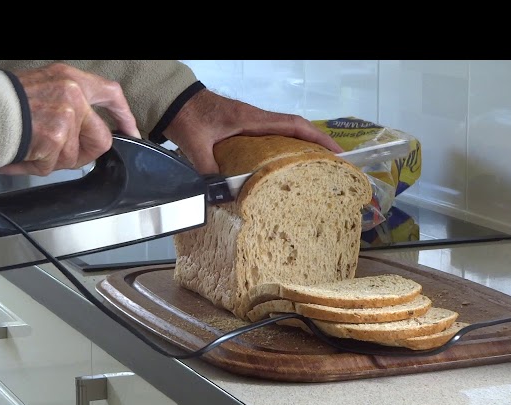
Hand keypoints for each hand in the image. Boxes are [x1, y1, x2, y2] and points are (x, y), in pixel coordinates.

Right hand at [0, 62, 140, 175]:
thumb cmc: (5, 101)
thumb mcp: (44, 86)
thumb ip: (70, 103)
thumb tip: (89, 129)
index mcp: (72, 80)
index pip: (111, 94)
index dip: (124, 115)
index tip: (130, 131)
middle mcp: (73, 95)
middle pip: (101, 139)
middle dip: (84, 154)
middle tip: (61, 153)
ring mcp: (65, 117)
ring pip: (74, 158)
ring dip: (53, 160)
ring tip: (31, 147)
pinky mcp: (54, 139)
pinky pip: (53, 165)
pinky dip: (35, 166)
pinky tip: (21, 155)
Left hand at [163, 89, 343, 173]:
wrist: (174, 102)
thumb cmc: (188, 117)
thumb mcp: (197, 146)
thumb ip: (208, 170)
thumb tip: (219, 197)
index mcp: (252, 119)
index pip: (294, 125)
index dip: (317, 138)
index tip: (336, 152)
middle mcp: (257, 119)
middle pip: (296, 129)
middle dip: (317, 145)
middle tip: (332, 167)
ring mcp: (251, 122)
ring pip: (285, 133)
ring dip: (302, 146)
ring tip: (315, 169)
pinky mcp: (244, 127)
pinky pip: (271, 136)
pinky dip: (284, 147)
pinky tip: (284, 166)